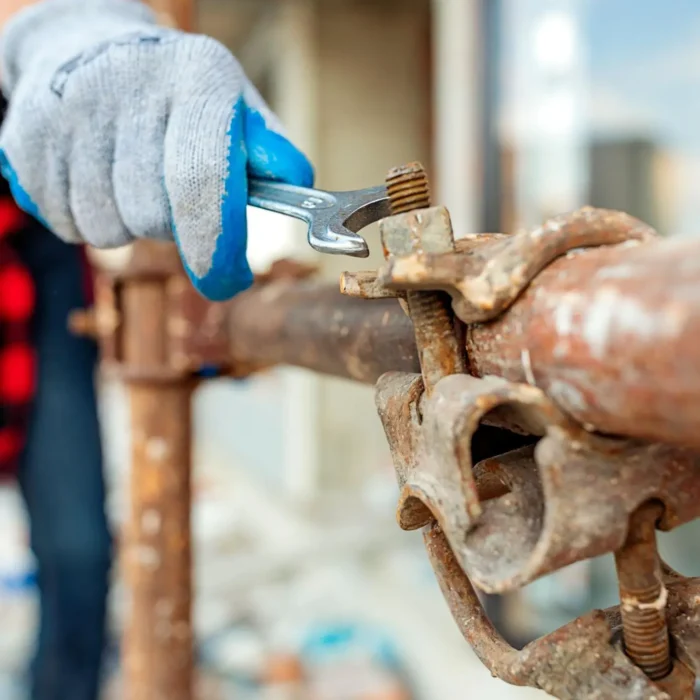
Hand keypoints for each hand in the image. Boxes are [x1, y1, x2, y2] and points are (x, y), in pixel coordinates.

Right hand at [0, 0, 312, 299]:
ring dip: (129, 227)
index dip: (217, 249)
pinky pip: (67, 225)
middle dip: (173, 231)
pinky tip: (99, 182)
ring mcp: (71, 110)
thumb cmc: (181, 96)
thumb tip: (298, 187)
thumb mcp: (237, 108)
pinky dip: (90, 222)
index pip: (203, 183)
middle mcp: (130, 85)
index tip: (226, 281)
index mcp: (198, 78)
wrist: (91, 47)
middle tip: (175, 202)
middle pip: (153, 216)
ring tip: (133, 184)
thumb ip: (270, 154)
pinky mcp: (26, 137)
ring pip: (107, 229)